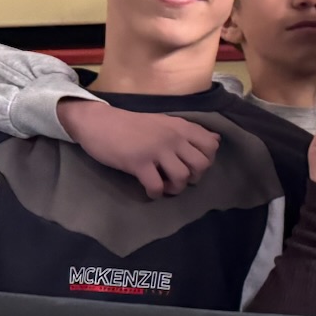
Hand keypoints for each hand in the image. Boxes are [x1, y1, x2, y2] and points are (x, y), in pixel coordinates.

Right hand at [62, 100, 220, 198]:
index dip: (206, 160)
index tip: (191, 164)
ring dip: (175, 188)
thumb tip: (216, 139)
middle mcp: (172, 137)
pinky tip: (150, 190)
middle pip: (201, 165)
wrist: (98, 121)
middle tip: (179, 178)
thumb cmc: (131, 124)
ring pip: (182, 177)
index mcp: (180, 127)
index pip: (211, 145)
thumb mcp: (165, 122)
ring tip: (165, 186)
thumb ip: (189, 132)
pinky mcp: (138, 162)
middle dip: (193, 177)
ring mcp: (156, 150)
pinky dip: (156, 193)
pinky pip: (156, 186)